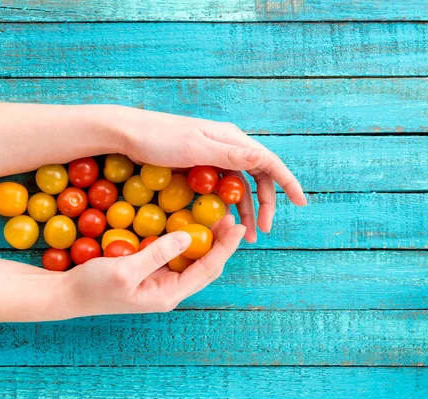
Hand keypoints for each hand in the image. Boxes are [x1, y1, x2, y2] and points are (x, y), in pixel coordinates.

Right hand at [63, 215, 244, 316]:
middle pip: (204, 264)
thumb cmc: (93, 286)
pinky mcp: (149, 270)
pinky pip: (173, 253)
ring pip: (190, 259)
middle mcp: (168, 289)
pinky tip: (185, 221)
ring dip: (203, 238)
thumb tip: (187, 236)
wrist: (67, 294)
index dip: (224, 247)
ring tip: (212, 215)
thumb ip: (157, 253)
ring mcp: (159, 280)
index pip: (206, 269)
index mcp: (167, 294)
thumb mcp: (124, 270)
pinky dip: (183, 238)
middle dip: (218, 241)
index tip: (236, 225)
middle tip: (226, 214)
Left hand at [108, 106, 306, 241]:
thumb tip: (266, 159)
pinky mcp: (196, 166)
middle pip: (256, 177)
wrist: (126, 135)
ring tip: (249, 234)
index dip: (287, 183)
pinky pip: (218, 188)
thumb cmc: (159, 140)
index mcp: (230, 140)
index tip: (301, 203)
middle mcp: (225, 146)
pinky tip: (224, 221)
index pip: (268, 162)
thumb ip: (231, 155)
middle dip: (264, 204)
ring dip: (245, 209)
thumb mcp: (196, 148)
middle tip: (263, 232)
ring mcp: (210, 157)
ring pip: (237, 186)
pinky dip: (226, 205)